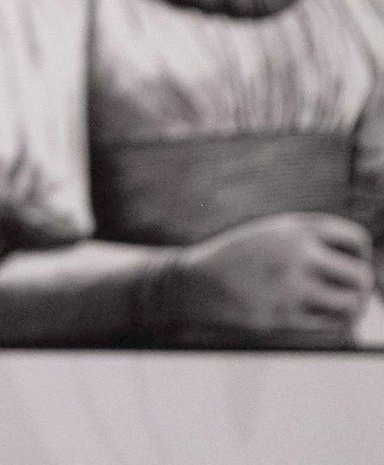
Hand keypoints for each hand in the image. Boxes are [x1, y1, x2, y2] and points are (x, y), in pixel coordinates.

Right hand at [154, 212, 374, 343]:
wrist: (193, 283)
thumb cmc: (238, 259)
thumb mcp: (271, 234)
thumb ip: (311, 239)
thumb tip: (361, 265)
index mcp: (293, 229)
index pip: (356, 240)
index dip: (360, 255)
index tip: (348, 264)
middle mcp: (294, 254)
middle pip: (361, 275)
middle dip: (361, 287)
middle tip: (351, 292)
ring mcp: (289, 287)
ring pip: (351, 304)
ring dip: (353, 309)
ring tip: (344, 309)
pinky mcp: (282, 317)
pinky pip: (331, 326)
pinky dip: (339, 326)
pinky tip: (331, 322)